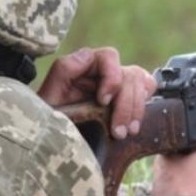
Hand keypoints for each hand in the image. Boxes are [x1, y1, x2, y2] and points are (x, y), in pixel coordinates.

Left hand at [38, 47, 156, 138]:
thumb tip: (87, 55)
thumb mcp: (48, 96)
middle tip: (118, 132)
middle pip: (129, 74)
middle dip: (126, 104)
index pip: (108, 57)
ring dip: (136, 110)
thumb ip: (63, 71)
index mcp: (84, 65)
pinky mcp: (127, 97)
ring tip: (126, 133)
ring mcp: (117, 83)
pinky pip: (147, 89)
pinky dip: (144, 106)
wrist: (54, 140)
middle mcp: (102, 71)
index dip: (111, 77)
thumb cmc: (49, 117)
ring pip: (141, 83)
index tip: (103, 102)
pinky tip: (133, 125)